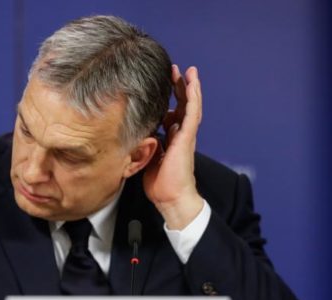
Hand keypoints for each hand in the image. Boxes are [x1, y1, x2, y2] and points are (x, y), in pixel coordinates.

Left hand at [143, 64, 203, 229]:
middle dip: (178, 87)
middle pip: (181, 105)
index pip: (172, 113)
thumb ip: (147, 143)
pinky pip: (192, 113)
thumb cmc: (160, 183)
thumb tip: (138, 133)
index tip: (161, 84)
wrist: (171, 197)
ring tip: (187, 71)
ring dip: (189, 87)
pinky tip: (193, 84)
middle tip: (173, 70)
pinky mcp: (187, 138)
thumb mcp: (149, 157)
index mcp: (172, 139)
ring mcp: (186, 135)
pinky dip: (193, 97)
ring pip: (190, 106)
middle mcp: (181, 134)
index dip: (168, 99)